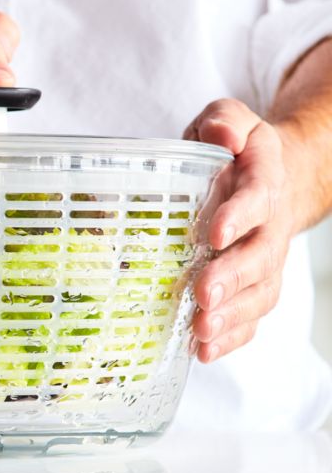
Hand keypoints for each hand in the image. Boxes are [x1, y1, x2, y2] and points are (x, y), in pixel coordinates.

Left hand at [183, 99, 294, 362]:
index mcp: (262, 179)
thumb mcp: (227, 121)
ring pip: (260, 292)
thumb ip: (222, 123)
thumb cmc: (233, 151)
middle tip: (203, 296)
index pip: (256, 197)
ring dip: (232, 315)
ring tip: (200, 332)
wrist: (273, 176)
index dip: (238, 216)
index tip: (214, 234)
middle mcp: (270, 223)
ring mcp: (267, 258)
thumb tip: (221, 136)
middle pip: (261, 255)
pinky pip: (252, 314)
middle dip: (233, 277)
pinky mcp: (257, 283)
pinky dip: (232, 336)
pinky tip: (204, 351)